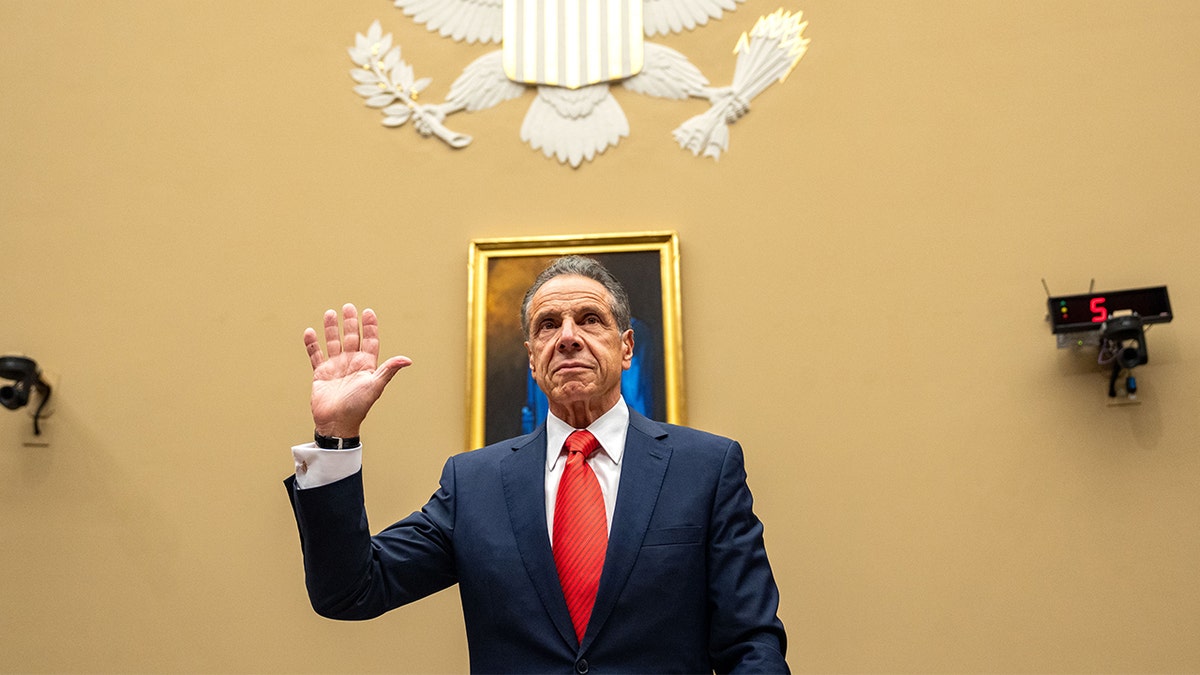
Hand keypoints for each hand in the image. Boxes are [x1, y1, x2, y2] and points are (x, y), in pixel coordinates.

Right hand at [303, 303, 411, 437]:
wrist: (337, 422)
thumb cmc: (358, 406)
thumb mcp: (375, 385)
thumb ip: (388, 370)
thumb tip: (407, 360)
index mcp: (366, 365)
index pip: (370, 341)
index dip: (370, 327)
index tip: (368, 312)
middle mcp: (351, 364)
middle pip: (352, 338)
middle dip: (351, 322)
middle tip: (349, 307)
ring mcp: (336, 367)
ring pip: (333, 343)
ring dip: (332, 329)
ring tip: (330, 313)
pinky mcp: (321, 373)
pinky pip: (315, 355)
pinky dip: (312, 344)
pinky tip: (311, 332)